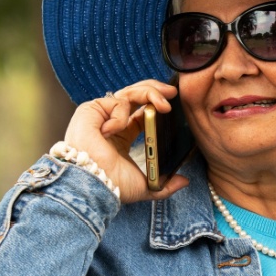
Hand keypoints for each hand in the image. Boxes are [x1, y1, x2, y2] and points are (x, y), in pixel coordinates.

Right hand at [62, 79, 189, 204]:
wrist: (97, 184)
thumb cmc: (114, 186)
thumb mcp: (147, 185)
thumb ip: (166, 184)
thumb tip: (184, 181)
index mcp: (121, 138)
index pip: (141, 113)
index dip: (156, 105)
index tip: (172, 105)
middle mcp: (111, 125)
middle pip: (135, 97)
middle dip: (155, 90)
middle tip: (172, 92)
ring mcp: (101, 116)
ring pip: (128, 93)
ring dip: (149, 93)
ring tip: (165, 104)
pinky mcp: (91, 110)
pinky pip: (116, 102)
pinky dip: (121, 113)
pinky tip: (114, 129)